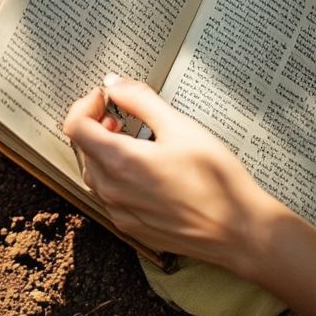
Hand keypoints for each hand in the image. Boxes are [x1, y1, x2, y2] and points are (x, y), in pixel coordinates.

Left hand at [61, 75, 291, 270]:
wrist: (240, 232)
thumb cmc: (216, 179)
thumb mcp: (181, 128)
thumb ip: (141, 100)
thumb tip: (113, 83)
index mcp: (119, 161)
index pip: (74, 126)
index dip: (86, 105)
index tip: (106, 98)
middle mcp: (111, 190)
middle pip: (84, 148)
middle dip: (98, 126)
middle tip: (125, 119)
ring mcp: (119, 211)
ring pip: (95, 172)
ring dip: (107, 152)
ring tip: (137, 143)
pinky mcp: (131, 226)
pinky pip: (110, 195)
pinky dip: (117, 176)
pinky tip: (146, 172)